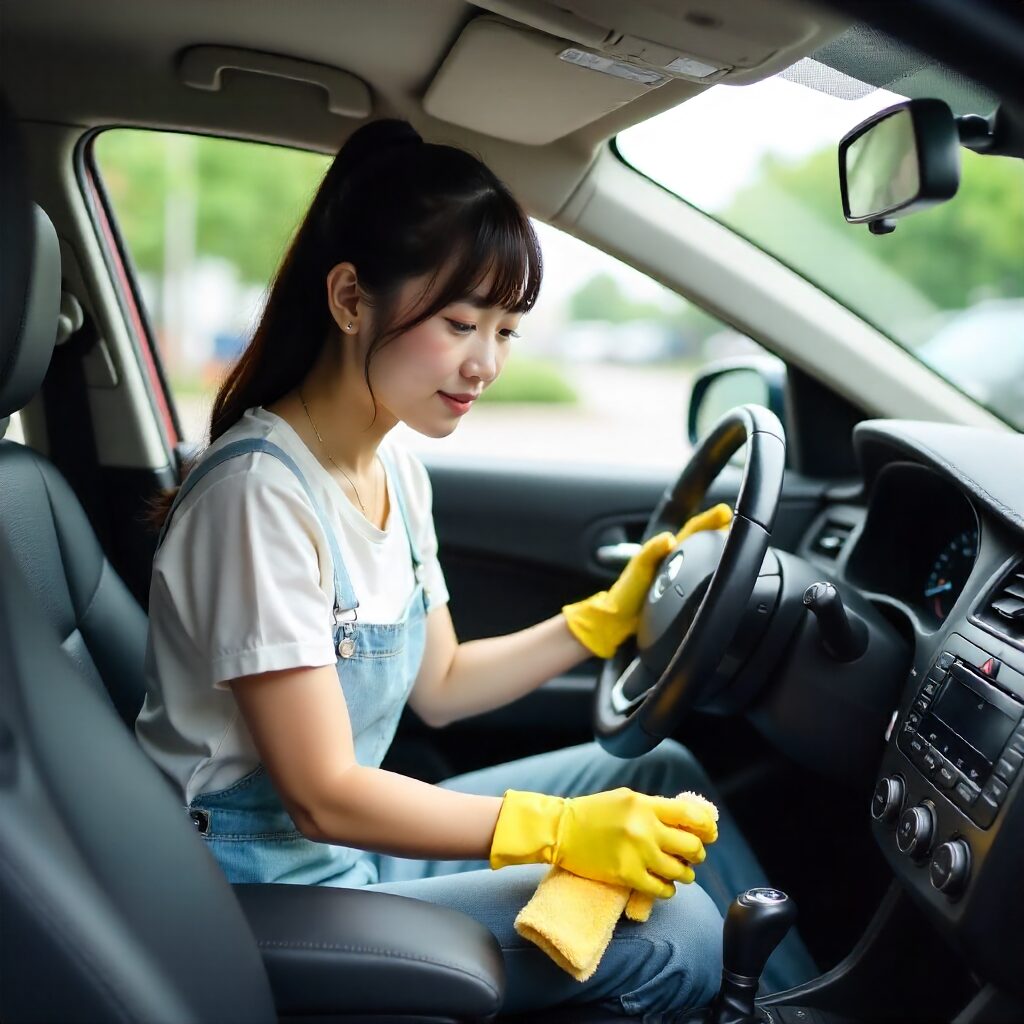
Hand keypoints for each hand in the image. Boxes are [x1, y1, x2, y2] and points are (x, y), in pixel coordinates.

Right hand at [489, 786, 716, 898]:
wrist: (560, 829)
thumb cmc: (594, 812)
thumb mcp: (627, 798)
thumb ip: (655, 808)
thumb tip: (687, 821)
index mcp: (645, 805)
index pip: (691, 815)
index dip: (707, 826)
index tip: (710, 833)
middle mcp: (645, 828)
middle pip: (691, 845)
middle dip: (697, 852)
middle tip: (693, 854)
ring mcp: (637, 854)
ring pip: (681, 871)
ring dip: (685, 873)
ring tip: (680, 871)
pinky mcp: (627, 875)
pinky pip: (662, 889)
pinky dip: (668, 889)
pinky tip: (664, 884)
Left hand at [562, 503, 732, 657]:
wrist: (620, 620)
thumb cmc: (627, 595)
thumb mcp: (638, 570)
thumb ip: (651, 553)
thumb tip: (669, 539)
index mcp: (664, 551)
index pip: (691, 531)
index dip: (708, 521)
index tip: (724, 512)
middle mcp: (673, 559)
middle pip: (700, 538)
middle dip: (718, 528)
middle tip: (736, 521)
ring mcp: (677, 573)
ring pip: (701, 553)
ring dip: (718, 543)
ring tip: (734, 537)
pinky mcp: (680, 589)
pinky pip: (700, 572)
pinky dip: (713, 565)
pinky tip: (722, 566)